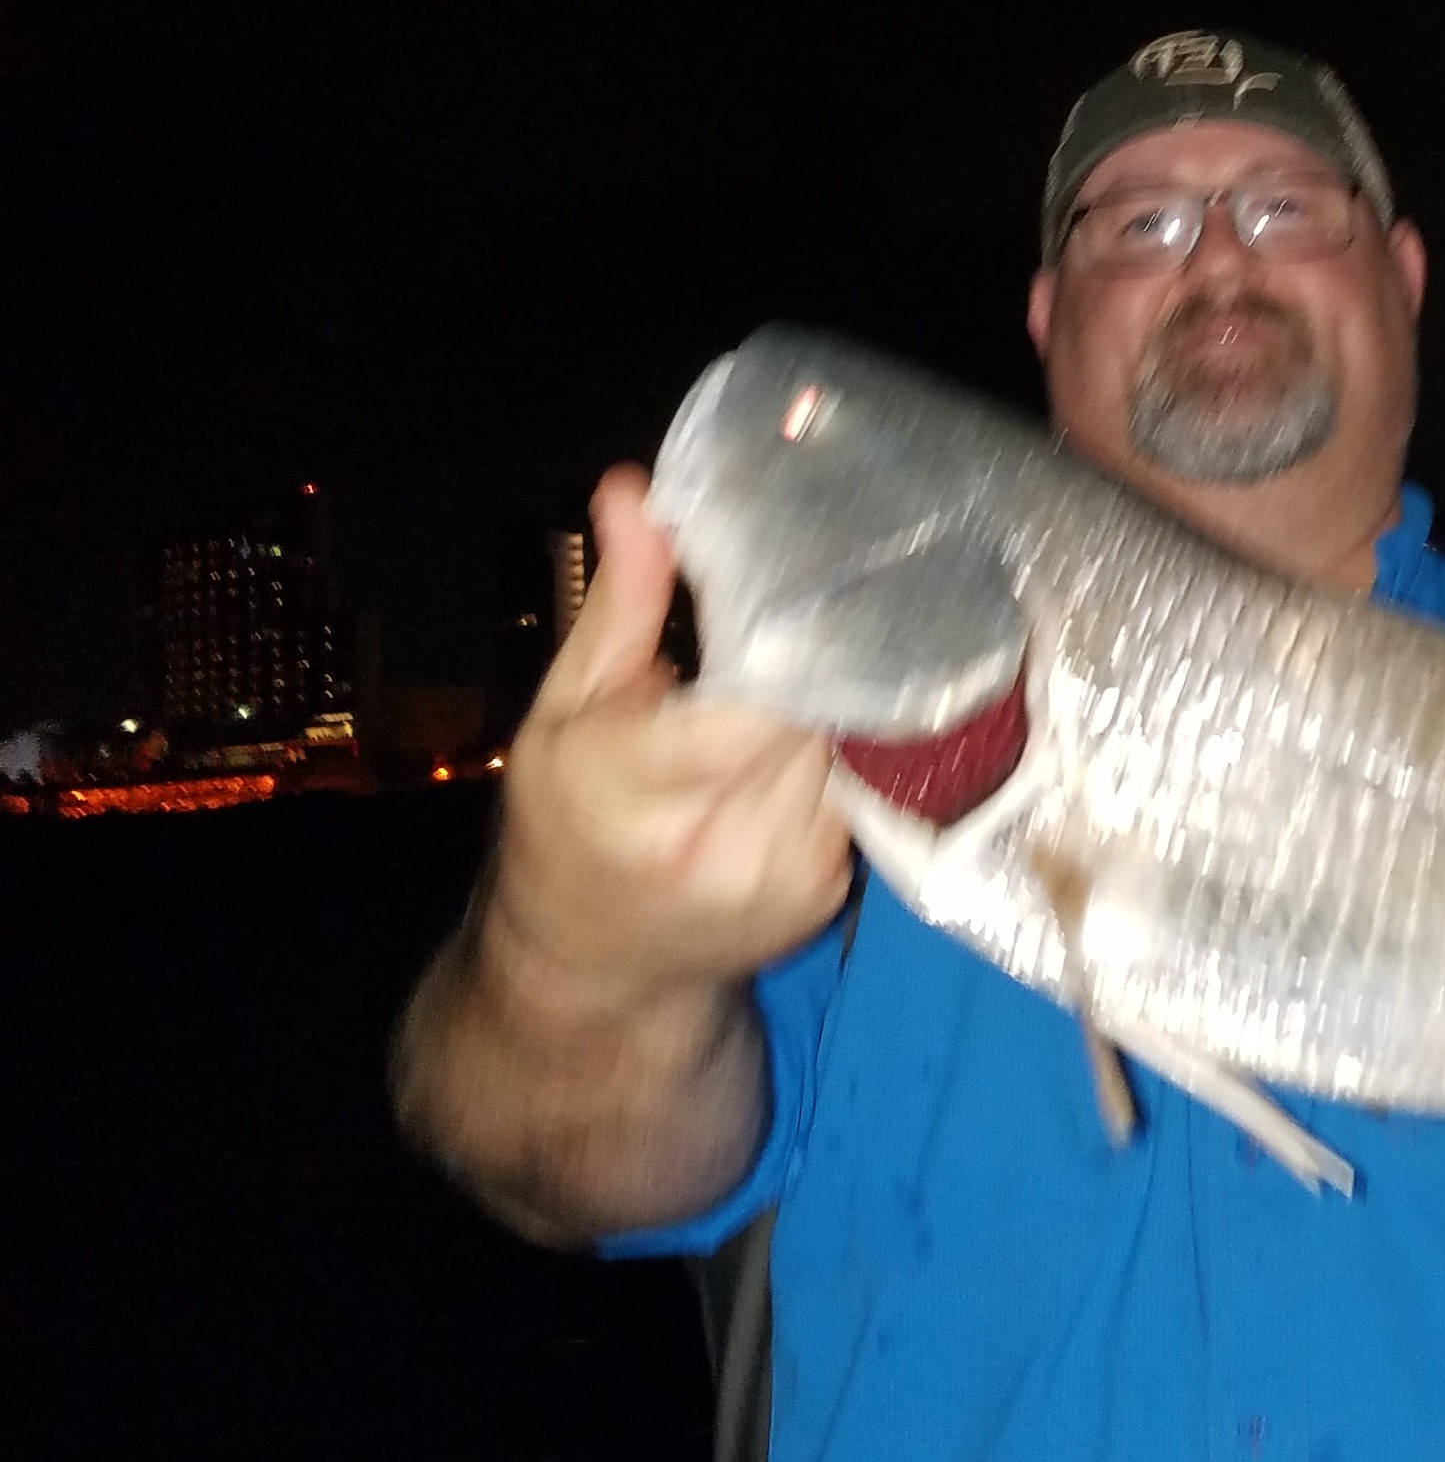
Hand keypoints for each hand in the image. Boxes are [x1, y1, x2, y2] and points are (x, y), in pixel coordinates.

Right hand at [489, 465, 851, 1008]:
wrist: (590, 970)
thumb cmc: (566, 825)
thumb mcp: (564, 709)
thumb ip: (619, 604)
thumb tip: (634, 491)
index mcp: (632, 791)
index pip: (757, 699)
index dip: (798, 636)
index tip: (810, 572)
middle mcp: (721, 845)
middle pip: (819, 714)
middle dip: (829, 651)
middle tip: (841, 579)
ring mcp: (789, 877)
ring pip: (855, 746)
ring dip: (848, 697)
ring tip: (837, 645)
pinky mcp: (832, 893)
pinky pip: (863, 788)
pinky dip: (848, 749)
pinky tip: (828, 722)